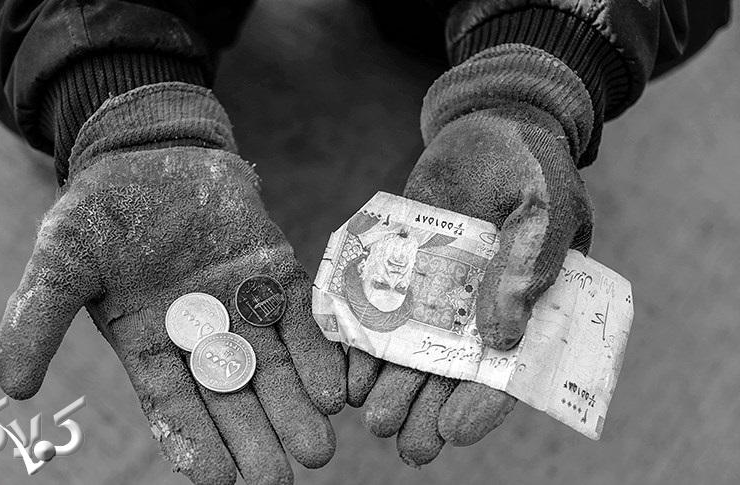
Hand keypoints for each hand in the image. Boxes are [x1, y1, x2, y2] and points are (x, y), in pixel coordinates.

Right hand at [0, 83, 346, 484]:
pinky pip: (297, 317)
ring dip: (294, 406)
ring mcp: (240, 303)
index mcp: (149, 343)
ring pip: (271, 365)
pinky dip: (313, 351)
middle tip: (280, 479)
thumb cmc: (98, 209)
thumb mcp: (60, 262)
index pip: (174, 404)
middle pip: (231, 396)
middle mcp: (200, 334)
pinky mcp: (272, 271)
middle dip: (256, 437)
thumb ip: (38, 319)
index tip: (222, 482)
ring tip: (318, 447)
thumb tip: (11, 389)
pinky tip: (331, 389)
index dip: (197, 442)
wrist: (148, 151)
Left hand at [347, 44, 594, 464]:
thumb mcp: (544, 209)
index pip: (508, 370)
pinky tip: (350, 368)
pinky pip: (382, 309)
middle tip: (405, 444)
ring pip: (414, 349)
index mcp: (528, 308)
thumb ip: (527, 266)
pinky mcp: (403, 267)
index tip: (453, 429)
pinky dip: (366, 339)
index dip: (482, 404)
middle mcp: (480, 308)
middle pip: (453, 371)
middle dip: (428, 409)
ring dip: (394, 385)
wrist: (488, 125)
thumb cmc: (531, 168)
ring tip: (373, 416)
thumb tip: (503, 336)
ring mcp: (439, 290)